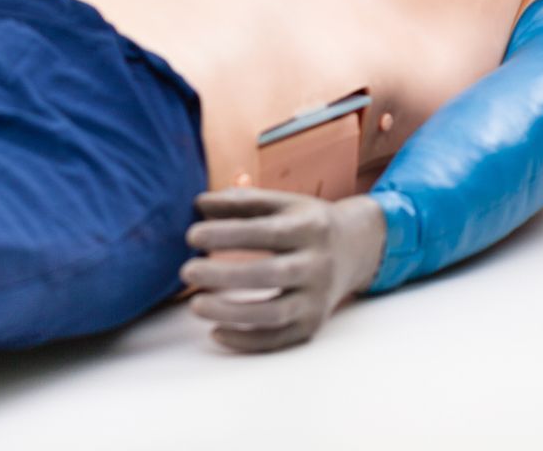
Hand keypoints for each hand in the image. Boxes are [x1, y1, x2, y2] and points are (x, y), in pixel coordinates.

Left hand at [181, 190, 386, 352]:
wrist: (356, 249)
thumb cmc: (306, 222)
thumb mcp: (283, 203)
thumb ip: (242, 201)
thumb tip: (199, 204)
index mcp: (309, 228)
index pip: (265, 232)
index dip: (227, 234)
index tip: (192, 235)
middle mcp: (318, 264)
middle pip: (270, 274)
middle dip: (225, 275)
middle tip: (186, 272)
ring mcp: (318, 299)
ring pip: (274, 313)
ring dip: (232, 313)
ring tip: (195, 306)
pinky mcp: (313, 326)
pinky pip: (279, 340)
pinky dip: (247, 340)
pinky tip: (216, 332)